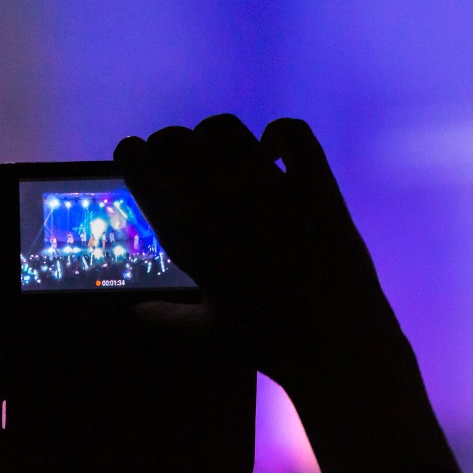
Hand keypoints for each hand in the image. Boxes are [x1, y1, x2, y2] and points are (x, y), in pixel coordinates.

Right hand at [115, 115, 459, 472]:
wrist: (335, 344)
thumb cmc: (268, 342)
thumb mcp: (210, 332)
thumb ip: (168, 318)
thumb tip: (136, 315)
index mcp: (186, 232)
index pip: (137, 159)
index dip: (136, 158)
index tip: (149, 173)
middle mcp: (220, 200)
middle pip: (175, 138)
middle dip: (172, 147)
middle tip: (188, 171)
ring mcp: (270, 188)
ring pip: (225, 128)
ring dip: (217, 139)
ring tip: (227, 164)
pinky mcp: (316, 185)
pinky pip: (293, 133)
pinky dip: (279, 135)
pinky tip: (274, 155)